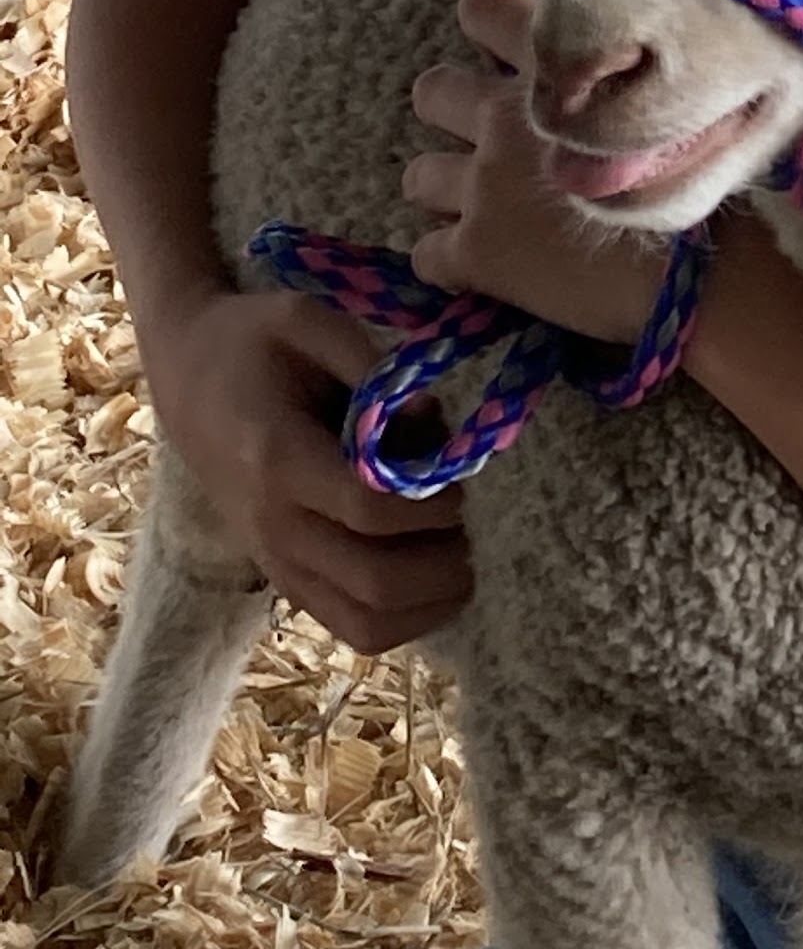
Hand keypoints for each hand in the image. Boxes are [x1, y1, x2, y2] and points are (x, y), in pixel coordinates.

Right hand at [149, 286, 471, 653]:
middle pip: (376, 582)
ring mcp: (278, 562)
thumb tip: (431, 419)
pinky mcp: (288, 578)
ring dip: (432, 598)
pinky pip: (353, 627)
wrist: (189, 374)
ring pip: (368, 623)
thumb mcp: (310, 322)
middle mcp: (276, 526)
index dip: (433, 503)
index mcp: (279, 460)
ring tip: (458, 547)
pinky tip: (434, 570)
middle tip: (468, 518)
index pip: (370, 510)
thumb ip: (374, 370)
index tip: (460, 477)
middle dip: (444, 559)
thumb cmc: (255, 340)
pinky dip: (407, 615)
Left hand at [404, 0, 668, 342]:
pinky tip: (488, 268)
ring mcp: (482, 186)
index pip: (481, 9)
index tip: (512, 55)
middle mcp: (504, 116)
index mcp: (549, 65)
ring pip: (419, 176)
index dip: (488, 29)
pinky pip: (427, 255)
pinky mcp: (476, 253)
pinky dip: (452, 262)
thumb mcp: (662, 90)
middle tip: (496, 138)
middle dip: (453, 112)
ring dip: (448, 189)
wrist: (702, 261)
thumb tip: (605, 64)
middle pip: (434, 91)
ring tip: (489, 207)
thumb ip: (616, 70)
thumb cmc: (704, 171)